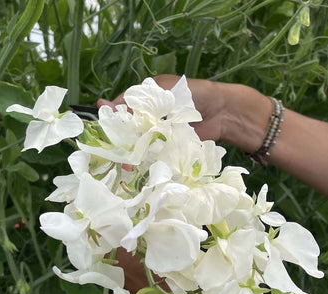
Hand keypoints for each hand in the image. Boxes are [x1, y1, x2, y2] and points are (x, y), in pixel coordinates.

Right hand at [97, 74, 271, 152]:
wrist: (225, 112)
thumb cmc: (198, 94)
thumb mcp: (167, 93)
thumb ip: (141, 102)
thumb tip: (111, 106)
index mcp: (151, 95)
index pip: (125, 104)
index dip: (113, 115)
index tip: (102, 124)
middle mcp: (155, 113)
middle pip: (131, 126)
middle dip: (121, 137)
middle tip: (112, 147)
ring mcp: (163, 130)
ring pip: (142, 141)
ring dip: (133, 151)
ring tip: (125, 163)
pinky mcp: (172, 143)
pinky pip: (156, 151)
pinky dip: (148, 158)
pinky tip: (138, 165)